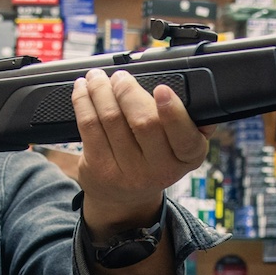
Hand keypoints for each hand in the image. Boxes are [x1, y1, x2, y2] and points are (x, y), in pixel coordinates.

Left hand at [71, 71, 209, 233]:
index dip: (173, 112)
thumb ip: (191, 120)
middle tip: (120, 77)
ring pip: (111, 118)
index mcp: (188, 157)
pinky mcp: (100, 168)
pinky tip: (83, 89)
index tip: (161, 89)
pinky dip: (83, 101)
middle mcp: (160, 169)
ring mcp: (128, 171)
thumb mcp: (181, 145)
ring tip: (97, 77)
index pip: (185, 137)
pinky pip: (89, 125)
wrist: (125, 197)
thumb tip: (191, 92)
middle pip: (143, 122)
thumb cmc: (155, 158)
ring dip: (100, 89)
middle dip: (128, 91)